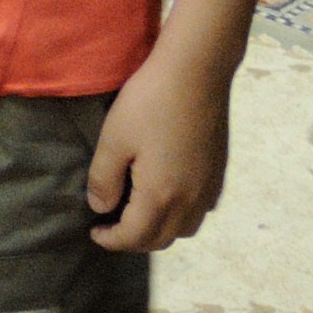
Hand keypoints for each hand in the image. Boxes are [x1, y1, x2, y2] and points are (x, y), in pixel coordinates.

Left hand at [88, 45, 232, 250]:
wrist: (197, 71)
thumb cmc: (149, 102)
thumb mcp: (114, 139)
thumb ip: (104, 180)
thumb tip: (101, 208)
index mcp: (162, 196)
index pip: (135, 237)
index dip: (111, 240)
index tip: (94, 232)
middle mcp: (191, 201)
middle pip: (162, 239)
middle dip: (134, 240)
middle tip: (111, 226)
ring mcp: (209, 187)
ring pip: (185, 228)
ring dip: (160, 230)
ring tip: (138, 213)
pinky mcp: (219, 172)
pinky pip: (200, 210)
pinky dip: (181, 214)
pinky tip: (167, 194)